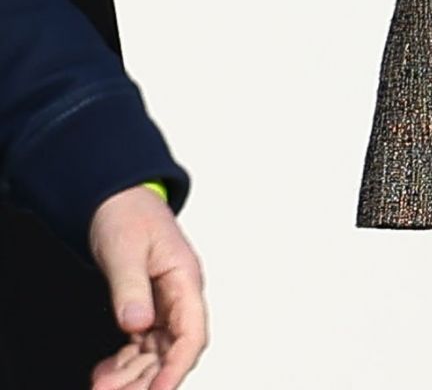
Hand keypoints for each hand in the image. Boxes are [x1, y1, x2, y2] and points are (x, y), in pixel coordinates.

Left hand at [89, 187, 207, 389]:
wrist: (115, 198)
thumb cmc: (127, 213)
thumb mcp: (125, 248)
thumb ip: (130, 287)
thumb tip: (138, 324)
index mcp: (185, 278)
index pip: (191, 334)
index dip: (176, 368)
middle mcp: (179, 296)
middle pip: (171, 351)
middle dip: (146, 379)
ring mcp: (163, 304)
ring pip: (155, 353)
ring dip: (131, 375)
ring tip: (102, 388)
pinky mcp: (146, 307)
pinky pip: (140, 345)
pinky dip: (123, 362)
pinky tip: (104, 373)